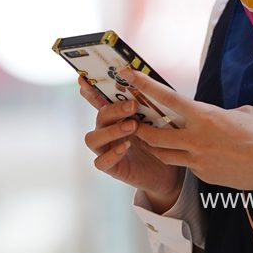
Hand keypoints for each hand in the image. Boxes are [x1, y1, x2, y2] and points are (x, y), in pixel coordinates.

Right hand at [78, 73, 183, 204]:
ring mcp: (105, 149)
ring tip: (133, 126)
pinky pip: (101, 162)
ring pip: (94, 138)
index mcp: (115, 117)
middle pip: (100, 116)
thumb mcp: (156, 121)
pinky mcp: (111, 167)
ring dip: (112, 130)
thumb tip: (151, 81)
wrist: (167, 173)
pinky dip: (112, 154)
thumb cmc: (160, 143)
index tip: (84, 79)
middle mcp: (106, 131)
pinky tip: (126, 146)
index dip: (90, 90)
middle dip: (114, 109)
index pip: (99, 101)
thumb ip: (148, 106)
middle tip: (133, 105)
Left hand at [104, 68, 252, 193]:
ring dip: (156, 145)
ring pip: (163, 154)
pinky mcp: (204, 176)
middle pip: (153, 134)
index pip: (166, 98)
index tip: (128, 75)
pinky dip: (184, 157)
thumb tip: (205, 115)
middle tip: (135, 120)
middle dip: (140, 127)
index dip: (144, 85)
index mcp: (205, 117)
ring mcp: (198, 161)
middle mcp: (196, 139)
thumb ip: (215, 113)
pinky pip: (185, 165)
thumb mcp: (241, 113)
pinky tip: (196, 152)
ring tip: (157, 137)